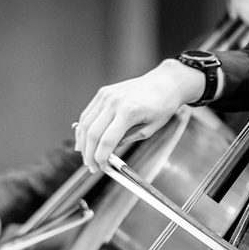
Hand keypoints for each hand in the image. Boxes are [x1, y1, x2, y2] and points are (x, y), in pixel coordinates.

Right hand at [74, 59, 204, 172]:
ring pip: (85, 124)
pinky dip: (83, 129)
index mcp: (128, 111)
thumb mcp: (151, 128)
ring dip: (83, 143)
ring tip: (86, 157)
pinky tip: (83, 141)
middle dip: (89, 154)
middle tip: (92, 167)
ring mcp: (106, 96)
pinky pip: (87, 114)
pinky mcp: (103, 92)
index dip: (101, 157)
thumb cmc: (163, 105)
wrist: (165, 82)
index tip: (102, 167)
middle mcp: (114, 102)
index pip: (107, 140)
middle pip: (92, 133)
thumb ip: (130, 139)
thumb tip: (112, 150)